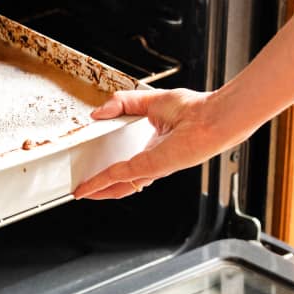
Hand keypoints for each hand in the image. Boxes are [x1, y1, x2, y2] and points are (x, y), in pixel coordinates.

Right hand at [73, 88, 244, 199]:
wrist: (213, 117)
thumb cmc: (195, 109)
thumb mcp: (148, 101)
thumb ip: (121, 103)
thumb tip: (98, 113)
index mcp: (154, 147)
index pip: (128, 164)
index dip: (110, 169)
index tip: (93, 167)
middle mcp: (153, 162)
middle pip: (121, 181)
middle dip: (100, 187)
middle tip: (82, 187)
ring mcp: (151, 167)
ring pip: (118, 185)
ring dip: (98, 190)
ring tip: (80, 191)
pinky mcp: (150, 167)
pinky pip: (119, 176)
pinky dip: (101, 182)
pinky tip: (88, 185)